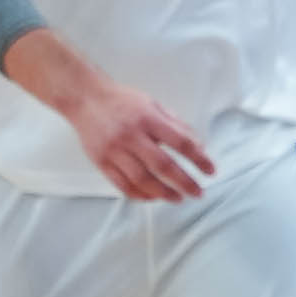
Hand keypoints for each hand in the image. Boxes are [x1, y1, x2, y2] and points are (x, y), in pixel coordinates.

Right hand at [54, 68, 214, 201]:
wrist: (84, 98)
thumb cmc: (122, 101)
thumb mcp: (152, 105)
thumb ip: (175, 125)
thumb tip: (198, 146)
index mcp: (147, 118)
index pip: (180, 142)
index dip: (198, 159)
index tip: (210, 170)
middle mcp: (131, 135)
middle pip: (162, 165)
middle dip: (184, 182)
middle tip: (198, 193)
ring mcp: (114, 150)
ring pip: (142, 179)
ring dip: (164, 192)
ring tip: (177, 198)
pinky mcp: (101, 162)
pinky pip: (122, 185)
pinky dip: (140, 195)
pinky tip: (152, 197)